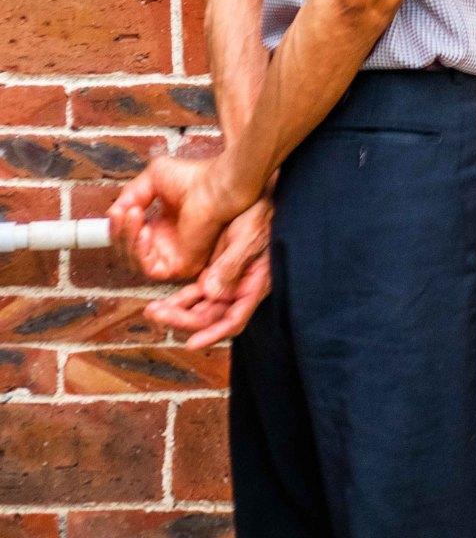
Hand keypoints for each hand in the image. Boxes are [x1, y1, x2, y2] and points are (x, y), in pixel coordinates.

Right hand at [109, 153, 239, 283]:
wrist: (216, 185)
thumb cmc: (193, 178)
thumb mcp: (153, 179)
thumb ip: (130, 195)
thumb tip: (113, 213)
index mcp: (161, 226)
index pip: (128, 237)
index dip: (117, 228)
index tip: (115, 213)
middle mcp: (165, 244)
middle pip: (126, 251)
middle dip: (119, 233)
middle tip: (121, 213)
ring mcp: (171, 257)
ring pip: (133, 261)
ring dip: (127, 238)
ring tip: (134, 214)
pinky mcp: (179, 266)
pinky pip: (149, 269)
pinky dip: (140, 251)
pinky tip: (144, 231)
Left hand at [146, 198, 271, 349]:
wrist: (252, 194)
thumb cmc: (260, 213)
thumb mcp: (248, 236)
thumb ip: (231, 265)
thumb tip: (210, 293)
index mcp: (253, 284)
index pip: (234, 319)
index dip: (213, 334)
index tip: (191, 343)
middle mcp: (239, 289)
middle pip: (211, 316)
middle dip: (183, 320)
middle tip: (157, 314)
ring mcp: (227, 283)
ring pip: (201, 307)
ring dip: (177, 311)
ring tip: (152, 310)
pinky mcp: (216, 274)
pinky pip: (196, 293)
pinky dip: (180, 299)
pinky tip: (162, 302)